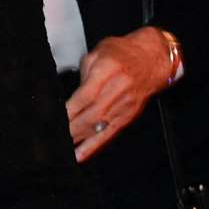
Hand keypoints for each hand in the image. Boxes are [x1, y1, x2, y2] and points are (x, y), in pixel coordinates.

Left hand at [67, 26, 169, 160]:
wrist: (153, 58)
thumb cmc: (122, 53)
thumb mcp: (98, 53)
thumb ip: (83, 75)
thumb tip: (70, 96)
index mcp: (107, 71)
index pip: (86, 95)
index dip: (70, 109)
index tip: (57, 118)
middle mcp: (118, 89)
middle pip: (91, 114)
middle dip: (71, 128)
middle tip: (55, 136)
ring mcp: (125, 105)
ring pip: (98, 127)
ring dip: (78, 139)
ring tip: (62, 148)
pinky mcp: (128, 116)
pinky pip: (109, 134)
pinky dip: (93, 146)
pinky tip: (80, 155)